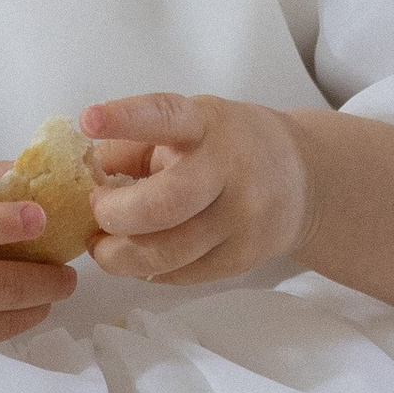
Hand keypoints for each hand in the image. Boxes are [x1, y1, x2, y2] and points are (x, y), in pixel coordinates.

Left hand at [78, 93, 309, 286]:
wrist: (305, 180)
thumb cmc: (232, 146)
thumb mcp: (191, 124)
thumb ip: (137, 142)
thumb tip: (88, 168)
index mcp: (208, 125)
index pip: (165, 117)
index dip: (126, 119)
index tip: (88, 120)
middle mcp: (229, 170)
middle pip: (161, 205)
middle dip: (113, 216)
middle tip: (97, 213)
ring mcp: (241, 219)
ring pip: (166, 254)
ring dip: (119, 256)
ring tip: (104, 247)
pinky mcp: (243, 258)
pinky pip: (180, 275)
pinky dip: (148, 271)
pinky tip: (140, 258)